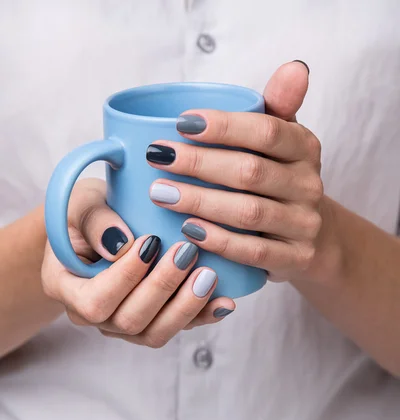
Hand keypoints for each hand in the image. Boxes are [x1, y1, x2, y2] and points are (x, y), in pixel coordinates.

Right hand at [42, 179, 235, 347]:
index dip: (125, 278)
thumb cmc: (88, 212)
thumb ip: (95, 221)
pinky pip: (177, 328)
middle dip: (162, 288)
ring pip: (155, 333)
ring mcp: (122, 324)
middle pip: (129, 320)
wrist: (99, 227)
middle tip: (187, 253)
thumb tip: (122, 245)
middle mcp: (92, 315)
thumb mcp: (82, 204)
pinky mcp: (151, 322)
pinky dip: (203, 316)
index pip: (95, 301)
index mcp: (65, 288)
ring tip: (209, 275)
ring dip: (186, 306)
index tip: (150, 242)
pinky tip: (225, 301)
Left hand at [147, 62, 331, 283]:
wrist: (310, 237)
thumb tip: (294, 67)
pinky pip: (252, 252)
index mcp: (305, 148)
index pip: (266, 131)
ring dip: (200, 201)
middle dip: (199, 163)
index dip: (224, 126)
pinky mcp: (295, 259)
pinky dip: (218, 240)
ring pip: (248, 213)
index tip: (181, 124)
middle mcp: (309, 185)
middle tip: (158, 157)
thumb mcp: (283, 142)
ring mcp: (304, 225)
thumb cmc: (279, 181)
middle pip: (250, 172)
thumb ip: (278, 107)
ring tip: (160, 192)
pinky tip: (187, 230)